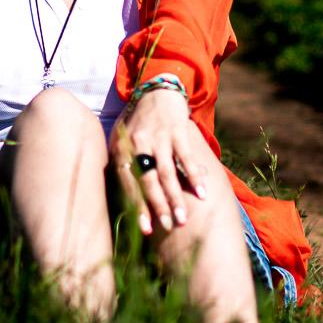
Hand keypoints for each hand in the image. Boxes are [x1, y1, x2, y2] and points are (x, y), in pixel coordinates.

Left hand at [110, 89, 207, 235]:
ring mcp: (158, 136)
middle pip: (147, 180)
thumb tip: (125, 201)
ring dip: (175, 197)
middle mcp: (137, 143)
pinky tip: (201, 193)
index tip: (146, 230)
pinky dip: (194, 176)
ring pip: (166, 172)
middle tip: (168, 227)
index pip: (128, 183)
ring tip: (183, 218)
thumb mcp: (122, 141)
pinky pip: (186, 157)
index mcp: (121, 149)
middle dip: (158, 206)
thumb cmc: (138, 124)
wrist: (156, 91)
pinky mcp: (177, 130)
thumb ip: (124, 166)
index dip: (138, 206)